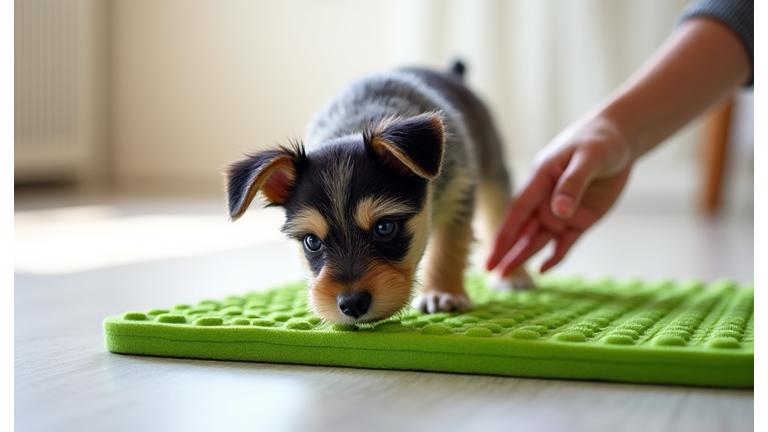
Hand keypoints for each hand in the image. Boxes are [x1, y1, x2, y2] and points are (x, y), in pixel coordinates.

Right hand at [486, 114, 633, 275]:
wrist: (618, 140)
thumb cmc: (598, 142)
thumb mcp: (588, 158)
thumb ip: (573, 184)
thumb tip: (560, 213)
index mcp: (540, 180)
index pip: (518, 212)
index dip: (505, 235)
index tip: (492, 254)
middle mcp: (546, 200)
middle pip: (523, 231)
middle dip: (508, 252)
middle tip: (492, 273)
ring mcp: (563, 212)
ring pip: (539, 240)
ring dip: (523, 257)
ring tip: (505, 276)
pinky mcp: (580, 220)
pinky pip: (565, 243)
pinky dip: (554, 256)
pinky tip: (542, 270)